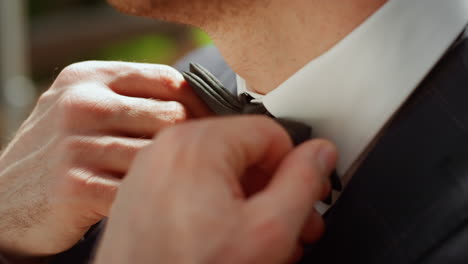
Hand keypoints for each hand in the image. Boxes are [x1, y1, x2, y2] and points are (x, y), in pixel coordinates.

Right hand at [0, 61, 210, 257]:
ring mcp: (77, 146)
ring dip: (174, 172)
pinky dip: (153, 195)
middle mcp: (82, 105)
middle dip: (193, 140)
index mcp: (89, 78)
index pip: (169, 80)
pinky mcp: (76, 187)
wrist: (5, 200)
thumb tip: (196, 103)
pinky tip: (151, 199)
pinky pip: (141, 188)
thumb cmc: (59, 152)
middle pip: (172, 116)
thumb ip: (130, 98)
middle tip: (201, 159)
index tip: (210, 126)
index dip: (199, 104)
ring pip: (161, 155)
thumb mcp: (83, 108)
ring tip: (177, 181)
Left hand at [95, 116, 336, 263]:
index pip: (270, 132)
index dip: (294, 167)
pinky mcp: (144, 194)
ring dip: (248, 201)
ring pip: (220, 170)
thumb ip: (302, 183)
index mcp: (196, 144)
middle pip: (244, 152)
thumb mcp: (268, 231)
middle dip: (274, 188)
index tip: (301, 194)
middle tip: (291, 222)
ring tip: (261, 238)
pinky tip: (228, 239)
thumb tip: (320, 154)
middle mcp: (167, 149)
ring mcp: (151, 171)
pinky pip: (193, 186)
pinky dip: (216, 207)